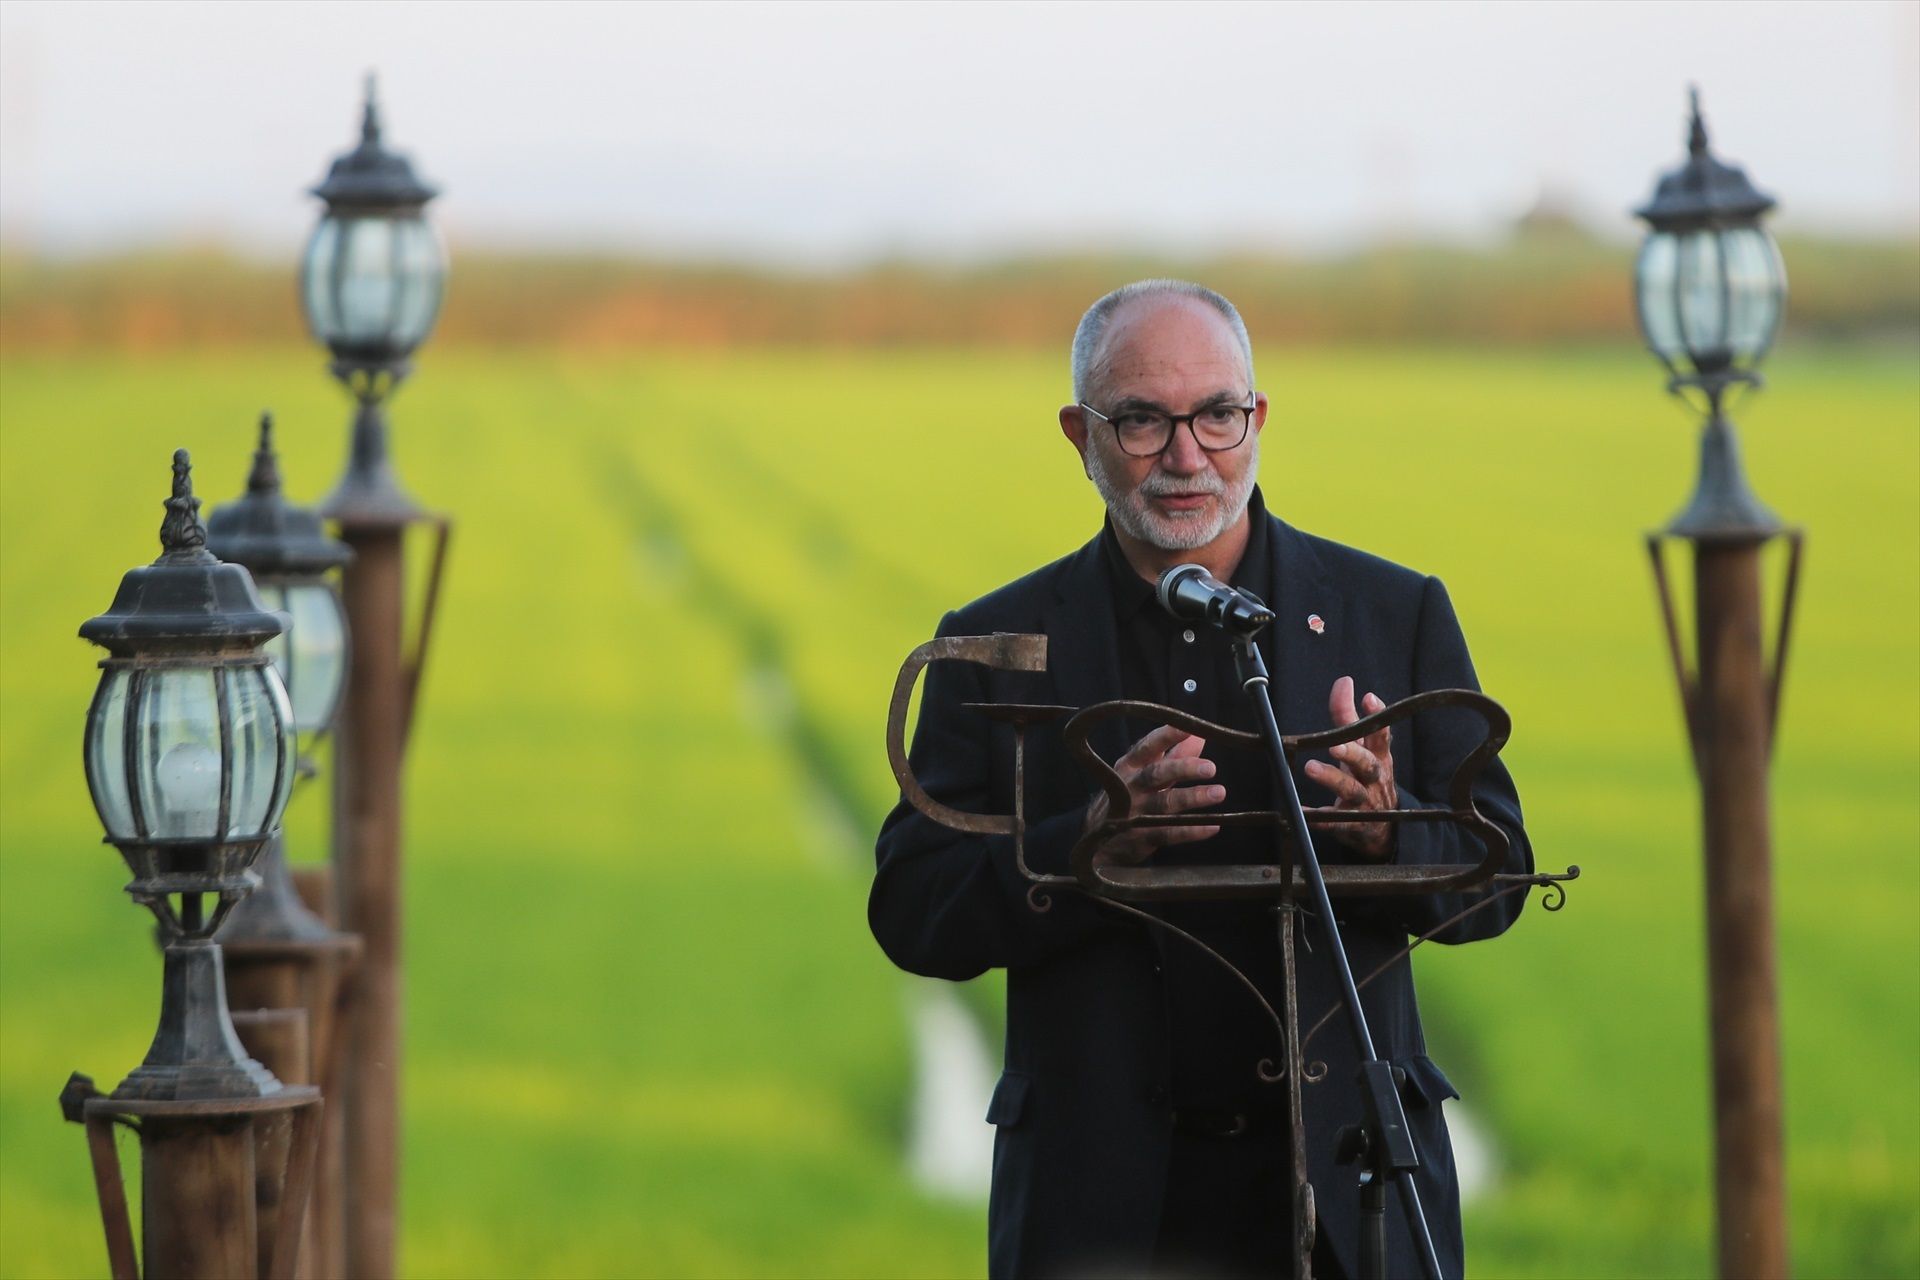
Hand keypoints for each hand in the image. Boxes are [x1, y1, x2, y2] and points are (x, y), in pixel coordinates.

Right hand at [1084, 725, 1223, 867]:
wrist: (1096, 840)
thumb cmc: (1125, 796)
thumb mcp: (1142, 773)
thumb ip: (1172, 755)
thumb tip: (1199, 735)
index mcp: (1130, 766)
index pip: (1148, 746)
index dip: (1167, 736)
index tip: (1190, 728)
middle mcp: (1130, 787)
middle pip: (1156, 774)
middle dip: (1183, 768)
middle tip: (1211, 767)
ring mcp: (1135, 813)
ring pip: (1164, 803)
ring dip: (1191, 797)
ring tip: (1219, 793)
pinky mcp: (1141, 837)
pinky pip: (1168, 834)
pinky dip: (1191, 831)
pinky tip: (1212, 827)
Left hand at [1303, 676, 1396, 858]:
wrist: (1384, 828)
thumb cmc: (1368, 778)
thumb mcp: (1363, 749)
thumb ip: (1349, 718)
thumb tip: (1344, 681)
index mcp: (1379, 757)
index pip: (1381, 735)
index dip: (1378, 717)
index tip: (1369, 698)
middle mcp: (1375, 778)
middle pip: (1368, 764)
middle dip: (1353, 753)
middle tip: (1335, 746)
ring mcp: (1365, 802)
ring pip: (1351, 790)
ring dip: (1332, 779)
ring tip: (1311, 767)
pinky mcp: (1353, 825)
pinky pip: (1336, 822)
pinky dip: (1319, 819)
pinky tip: (1303, 812)